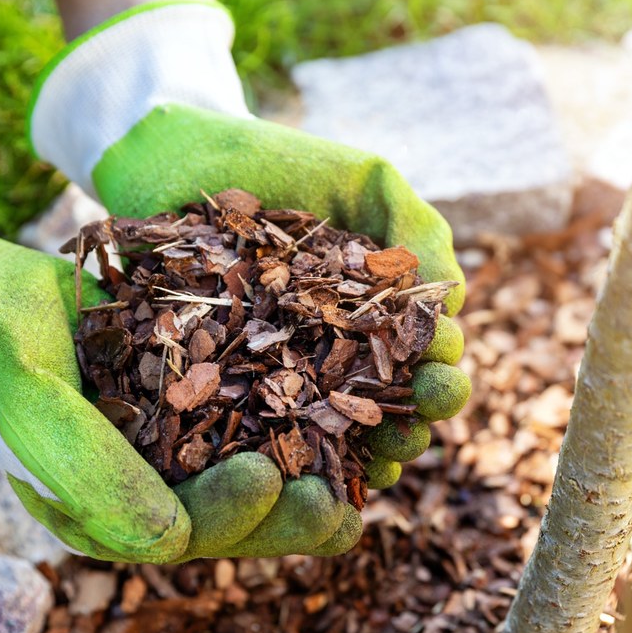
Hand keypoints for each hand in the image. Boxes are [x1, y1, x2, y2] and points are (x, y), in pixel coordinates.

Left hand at [31, 0, 470, 557]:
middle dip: (411, 424)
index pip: (423, 359)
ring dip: (362, 457)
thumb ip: (419, 229)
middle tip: (414, 425)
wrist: (178, 157)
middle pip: (386, 408)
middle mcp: (336, 353)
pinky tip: (306, 475)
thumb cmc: (280, 164)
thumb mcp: (365, 181)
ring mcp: (280, 375)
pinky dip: (288, 460)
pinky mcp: (222, 389)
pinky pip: (260, 437)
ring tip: (375, 463)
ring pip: (333, 435)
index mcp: (378, 313)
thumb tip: (453, 303)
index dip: (439, 375)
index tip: (438, 372)